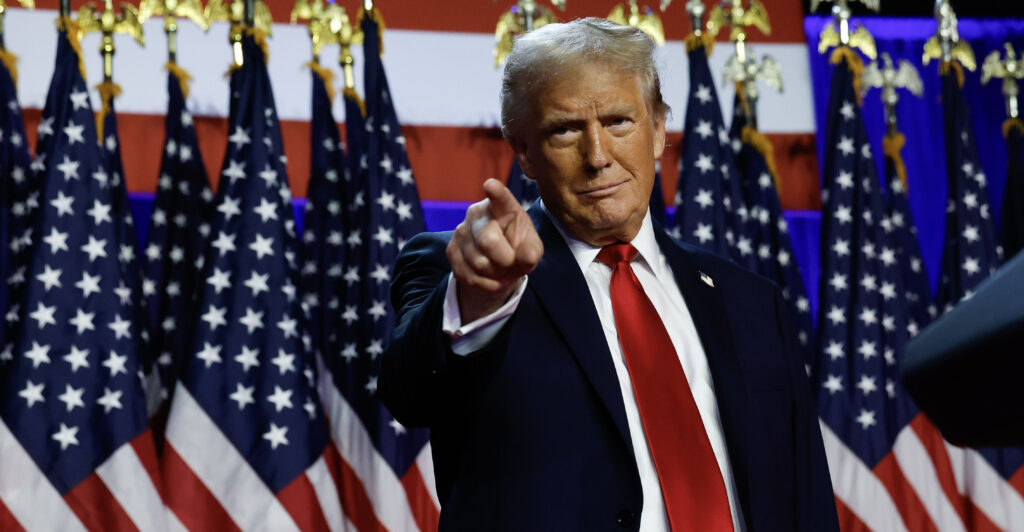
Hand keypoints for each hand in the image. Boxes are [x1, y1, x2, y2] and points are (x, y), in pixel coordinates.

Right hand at [447, 178, 543, 323]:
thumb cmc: (518, 248)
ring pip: (479, 263)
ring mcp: (461, 231)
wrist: (498, 263)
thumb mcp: (531, 249)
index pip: (499, 198)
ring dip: (496, 273)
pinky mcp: (451, 250)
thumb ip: (531, 252)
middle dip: (504, 259)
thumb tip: (526, 257)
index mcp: (502, 206)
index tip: (491, 185)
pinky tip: (490, 276)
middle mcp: (477, 213)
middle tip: (511, 261)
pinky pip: (470, 276)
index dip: (496, 192)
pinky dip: (486, 283)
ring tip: (501, 267)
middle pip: (488, 241)